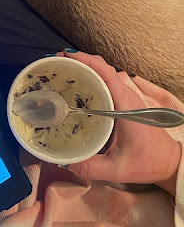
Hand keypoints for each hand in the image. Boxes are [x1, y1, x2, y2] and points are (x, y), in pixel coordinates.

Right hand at [57, 50, 180, 194]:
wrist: (169, 162)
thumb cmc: (148, 163)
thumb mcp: (117, 169)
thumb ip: (90, 167)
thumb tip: (63, 161)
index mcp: (126, 105)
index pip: (106, 73)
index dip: (86, 61)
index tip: (67, 57)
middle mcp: (127, 96)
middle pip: (102, 68)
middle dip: (80, 61)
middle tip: (57, 62)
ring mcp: (126, 97)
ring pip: (104, 72)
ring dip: (84, 67)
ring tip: (63, 68)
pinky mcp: (124, 101)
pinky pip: (106, 81)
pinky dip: (91, 76)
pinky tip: (76, 83)